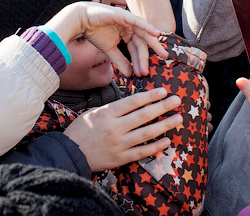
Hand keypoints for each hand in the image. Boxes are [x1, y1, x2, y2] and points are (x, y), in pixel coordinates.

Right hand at [45, 2, 166, 76]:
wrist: (81, 20)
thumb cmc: (94, 32)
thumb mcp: (109, 50)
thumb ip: (120, 61)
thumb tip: (130, 75)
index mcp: (127, 33)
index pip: (137, 48)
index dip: (141, 61)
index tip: (144, 74)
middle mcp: (130, 26)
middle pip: (143, 42)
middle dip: (150, 55)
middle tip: (159, 64)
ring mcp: (128, 20)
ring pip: (143, 34)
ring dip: (152, 45)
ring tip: (161, 55)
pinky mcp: (124, 15)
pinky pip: (138, 21)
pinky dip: (147, 26)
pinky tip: (156, 33)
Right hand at [63, 88, 182, 170]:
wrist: (70, 154)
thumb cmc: (81, 130)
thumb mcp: (94, 112)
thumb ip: (113, 108)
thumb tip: (134, 102)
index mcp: (107, 114)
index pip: (132, 102)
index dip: (149, 96)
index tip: (163, 91)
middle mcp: (115, 128)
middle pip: (143, 115)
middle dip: (162, 107)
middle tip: (177, 100)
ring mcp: (119, 144)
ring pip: (146, 133)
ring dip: (164, 125)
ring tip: (178, 118)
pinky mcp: (121, 158)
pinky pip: (142, 152)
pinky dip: (155, 146)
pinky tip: (167, 141)